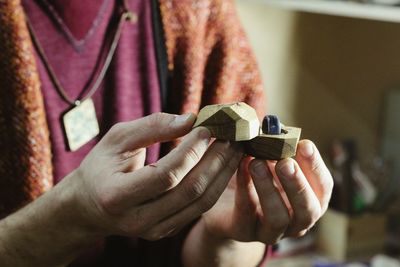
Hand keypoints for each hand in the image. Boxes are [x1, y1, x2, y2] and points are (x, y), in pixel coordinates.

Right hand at [69, 112, 243, 239]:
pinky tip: (223, 165)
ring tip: (234, 148)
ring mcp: (153, 230)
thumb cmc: (102, 166)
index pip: (165, 174)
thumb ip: (152, 126)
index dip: (190, 150)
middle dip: (215, 160)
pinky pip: (197, 209)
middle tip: (232, 135)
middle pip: (188, 190)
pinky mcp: (165, 231)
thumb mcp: (117, 139)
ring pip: (199, 203)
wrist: (89, 205)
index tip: (207, 127)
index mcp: (117, 195)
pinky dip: (215, 185)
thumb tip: (191, 119)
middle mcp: (136, 219)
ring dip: (222, 173)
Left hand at [189, 139, 332, 243]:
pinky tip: (241, 168)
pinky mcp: (243, 232)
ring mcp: (270, 231)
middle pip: (307, 210)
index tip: (305, 144)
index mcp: (309, 201)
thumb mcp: (267, 158)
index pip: (323, 187)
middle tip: (285, 162)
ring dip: (269, 189)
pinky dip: (244, 189)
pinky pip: (246, 214)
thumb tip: (274, 127)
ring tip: (257, 163)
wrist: (223, 201)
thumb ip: (275, 146)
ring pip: (278, 218)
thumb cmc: (253, 174)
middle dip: (297, 184)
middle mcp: (295, 221)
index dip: (316, 167)